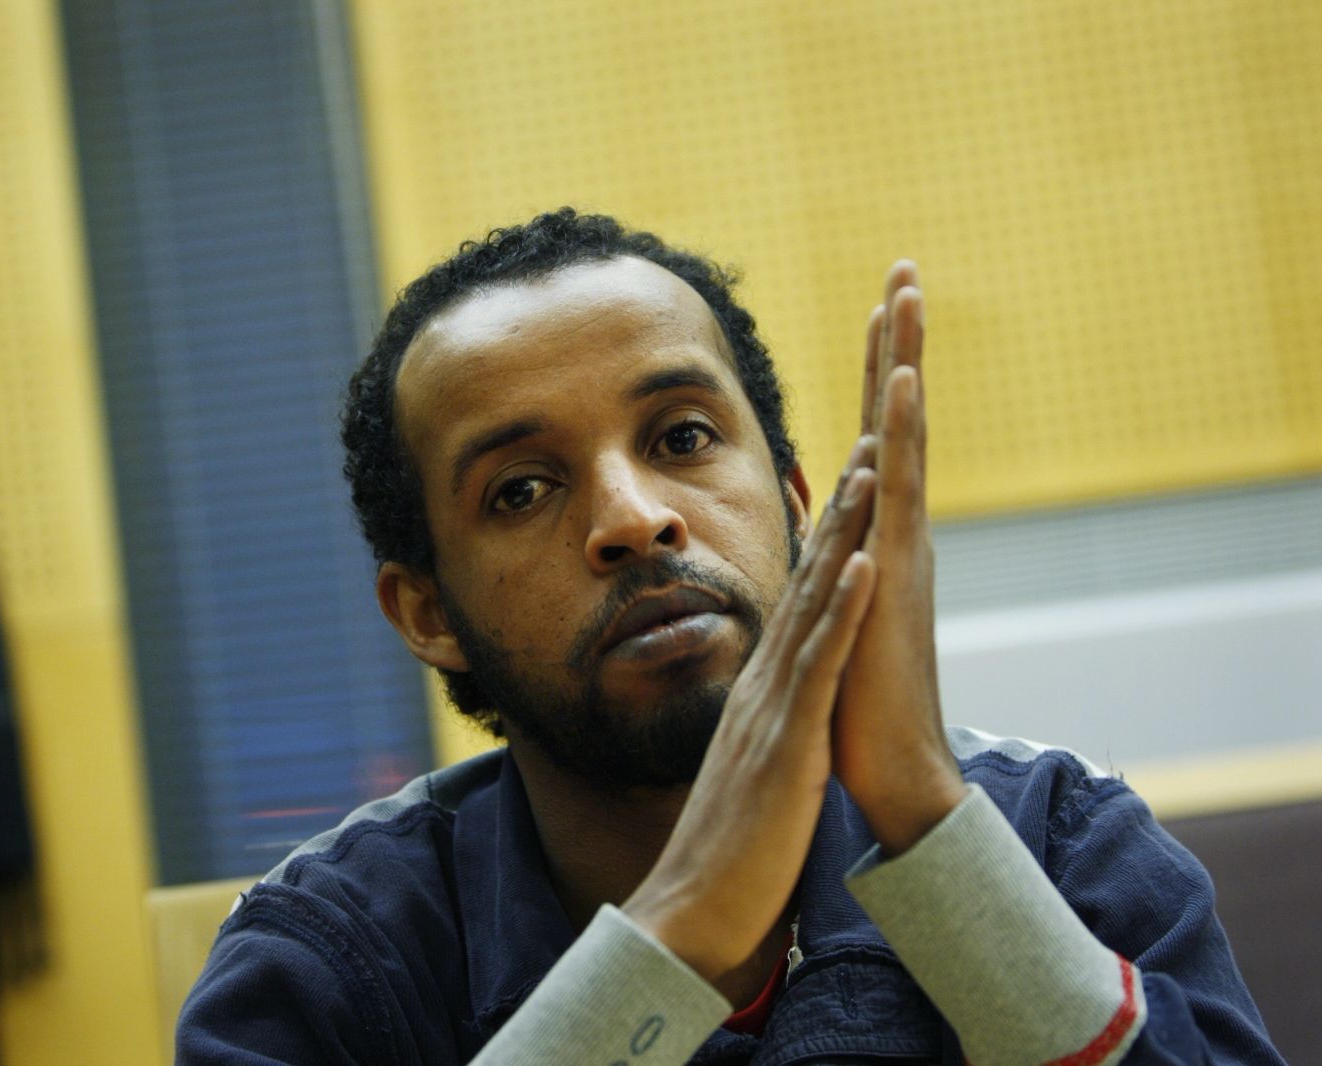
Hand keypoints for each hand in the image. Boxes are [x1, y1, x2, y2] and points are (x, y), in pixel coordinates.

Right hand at [622, 436, 878, 983]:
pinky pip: (818, 669)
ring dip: (842, 539)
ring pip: (813, 609)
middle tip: (862, 448)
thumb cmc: (730, 862)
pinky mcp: (786, 744)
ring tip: (868, 475)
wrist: (692, 915)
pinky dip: (841, 613)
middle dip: (836, 517)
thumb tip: (778, 734)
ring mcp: (771, 713)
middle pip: (805, 587)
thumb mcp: (756, 784)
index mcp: (759, 703)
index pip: (797, 611)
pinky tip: (861, 566)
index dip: (823, 550)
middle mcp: (761, 691)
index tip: (846, 498)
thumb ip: (768, 746)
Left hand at [834, 261, 965, 854]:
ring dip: (901, 375)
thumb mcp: (832, 622)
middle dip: (896, 347)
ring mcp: (899, 556)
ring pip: (903, 446)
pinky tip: (897, 401)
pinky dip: (897, 452)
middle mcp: (896, 535)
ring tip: (905, 305)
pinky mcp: (892, 587)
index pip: (874, 440)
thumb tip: (825, 548)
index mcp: (876, 540)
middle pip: (896, 423)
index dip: (875, 377)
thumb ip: (830, 578)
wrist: (891, 773)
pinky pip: (896, 506)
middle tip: (903, 272)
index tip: (878, 314)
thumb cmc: (856, 707)